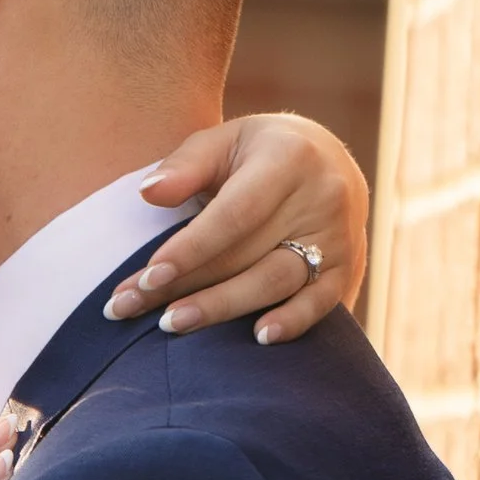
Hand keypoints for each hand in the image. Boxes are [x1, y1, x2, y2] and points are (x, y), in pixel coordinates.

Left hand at [106, 113, 368, 341]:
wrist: (325, 159)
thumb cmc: (257, 153)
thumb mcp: (223, 141)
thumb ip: (186, 165)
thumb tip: (149, 193)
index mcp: (290, 157)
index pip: (235, 213)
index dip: (190, 248)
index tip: (147, 276)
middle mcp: (323, 197)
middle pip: (247, 253)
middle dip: (186, 285)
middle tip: (130, 308)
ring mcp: (340, 235)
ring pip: (277, 281)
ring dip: (223, 308)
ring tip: (172, 324)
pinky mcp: (349, 267)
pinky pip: (322, 302)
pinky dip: (292, 322)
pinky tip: (258, 338)